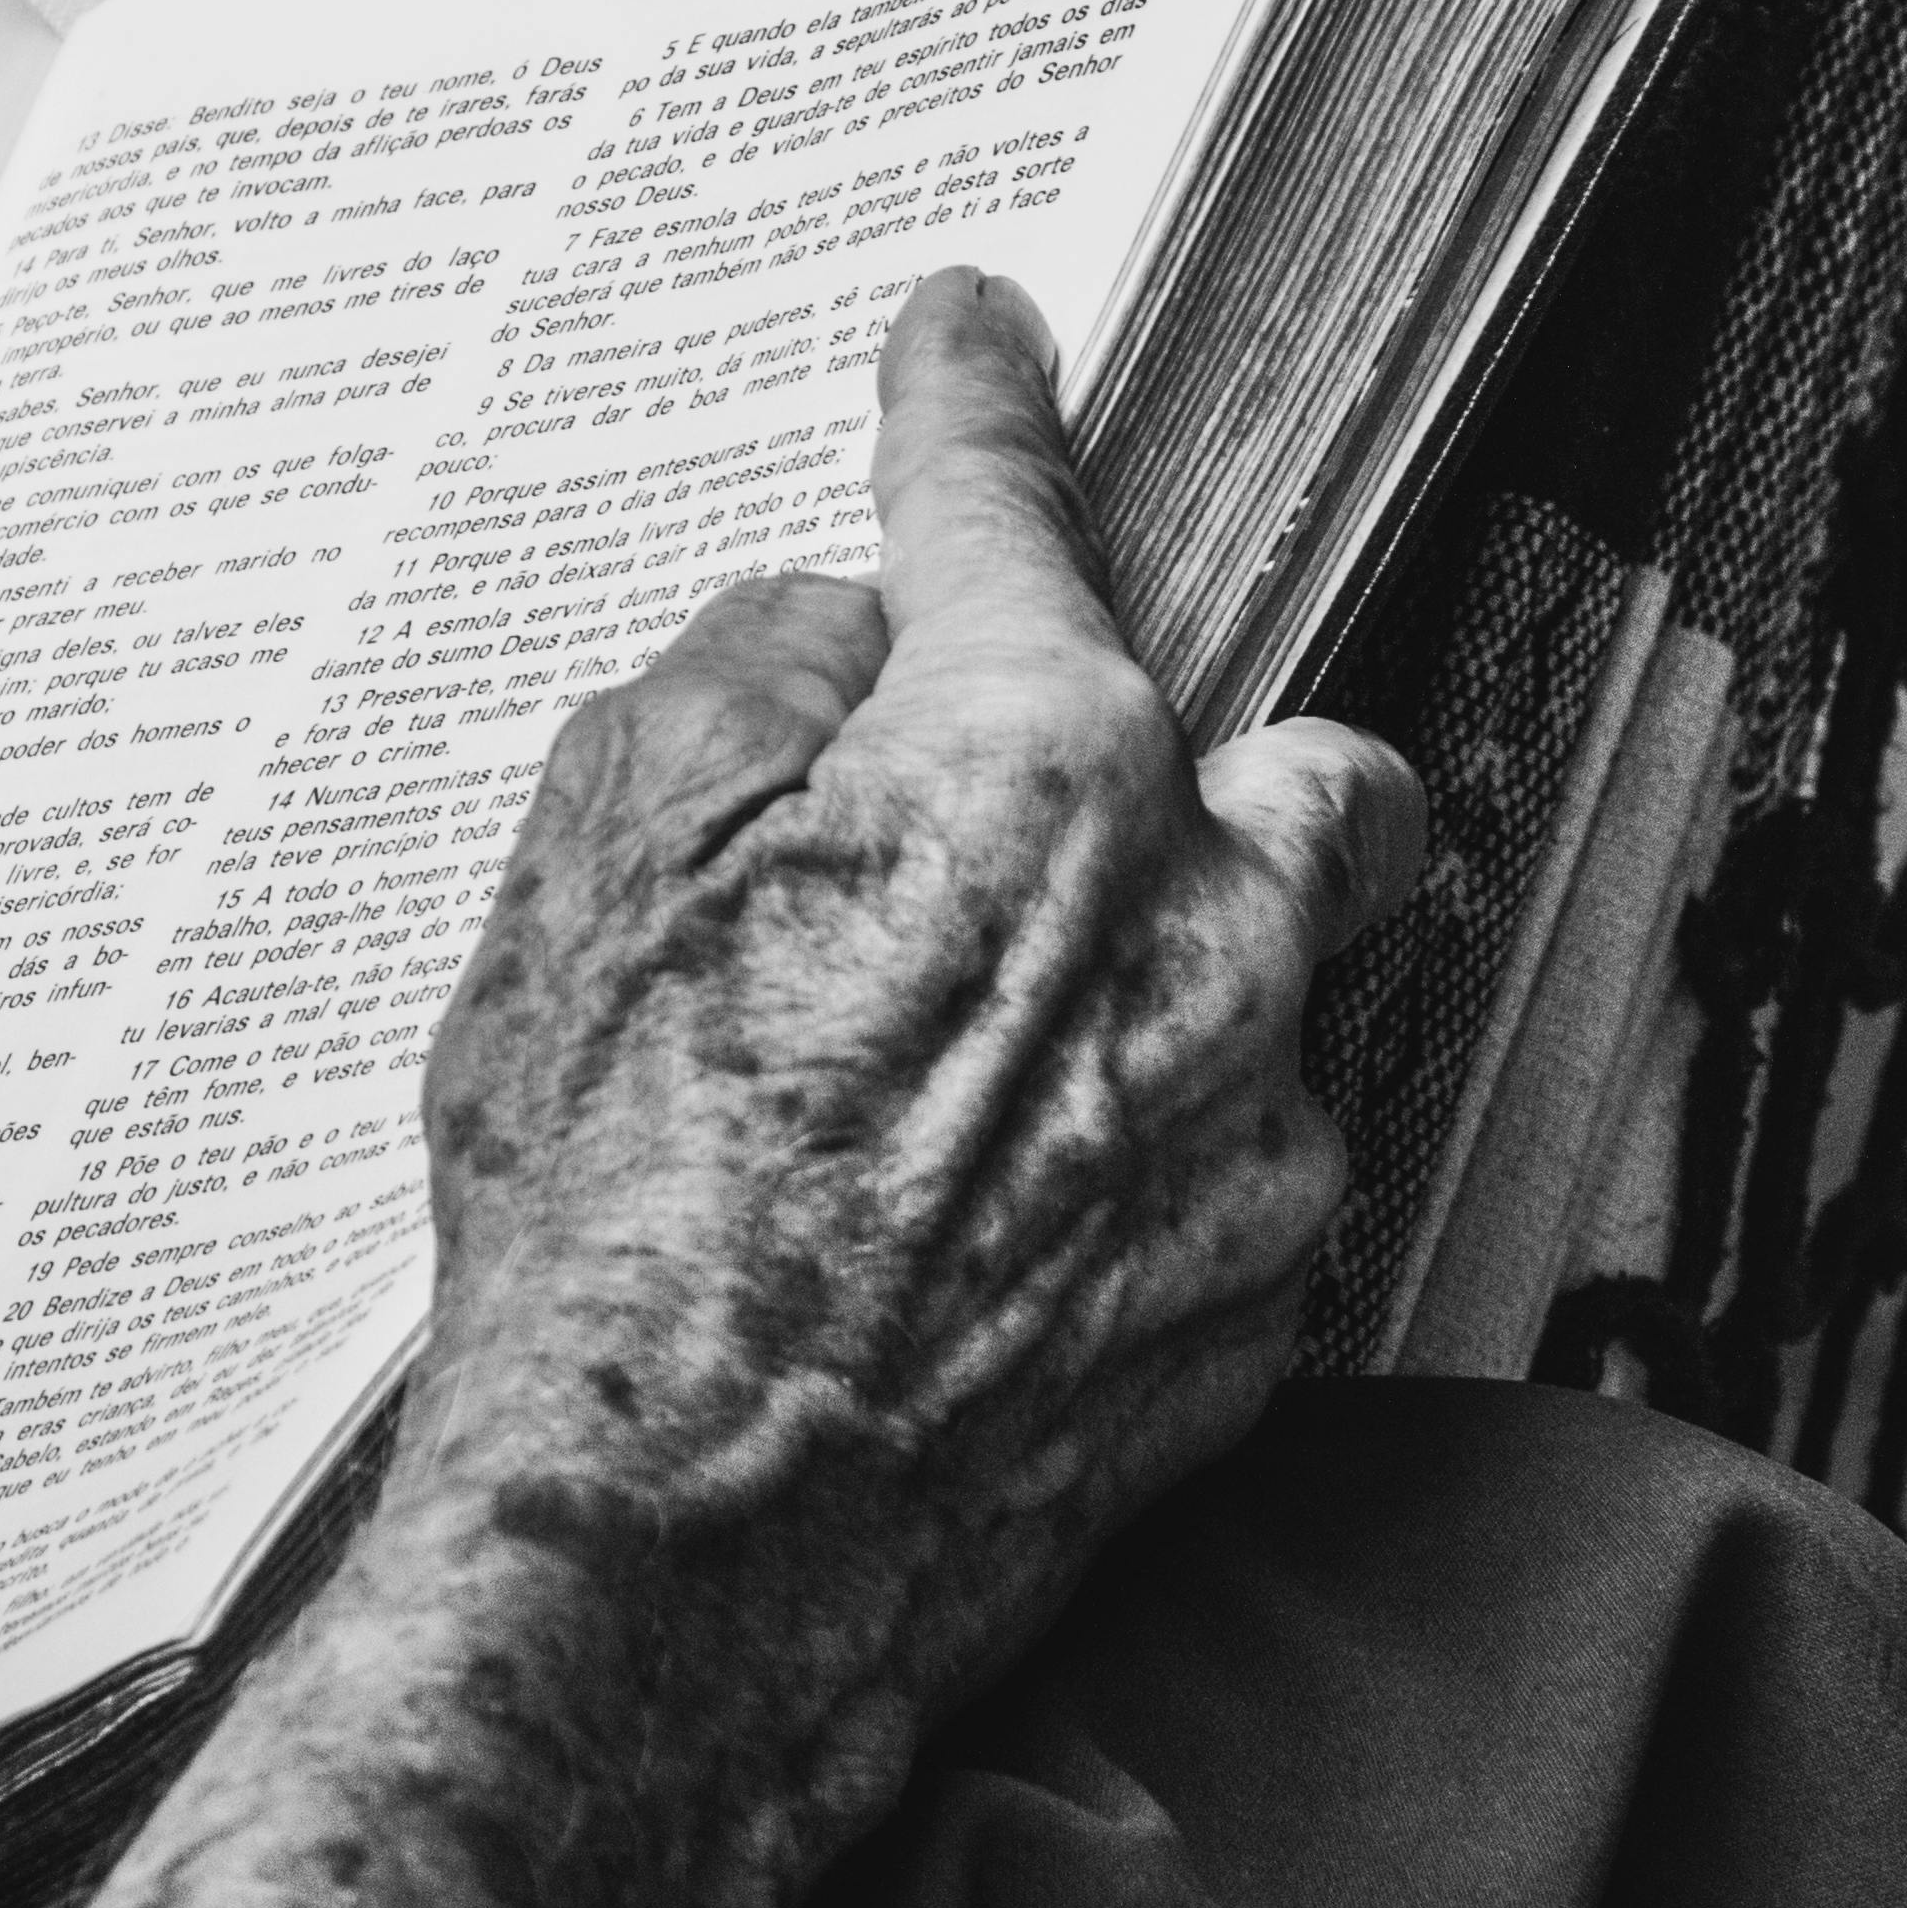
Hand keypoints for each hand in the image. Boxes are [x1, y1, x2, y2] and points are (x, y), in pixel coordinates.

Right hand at [390, 266, 1424, 1858]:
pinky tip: (978, 1224)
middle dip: (1227, 761)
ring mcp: (1257, 1148)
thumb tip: (834, 619)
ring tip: (976, 1068)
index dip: (972, 409)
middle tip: (1073, 797)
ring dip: (1175, 988)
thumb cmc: (599, 1208)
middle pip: (1322, 774)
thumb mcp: (584, 863)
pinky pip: (1243, 1184)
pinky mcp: (1257, 1327)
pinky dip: (1141, 1168)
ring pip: (1292, 997)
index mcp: (1033, 771)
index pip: (1005, 521)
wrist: (660, 1574)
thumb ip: (734, 676)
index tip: (975, 333)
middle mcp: (1207, 937)